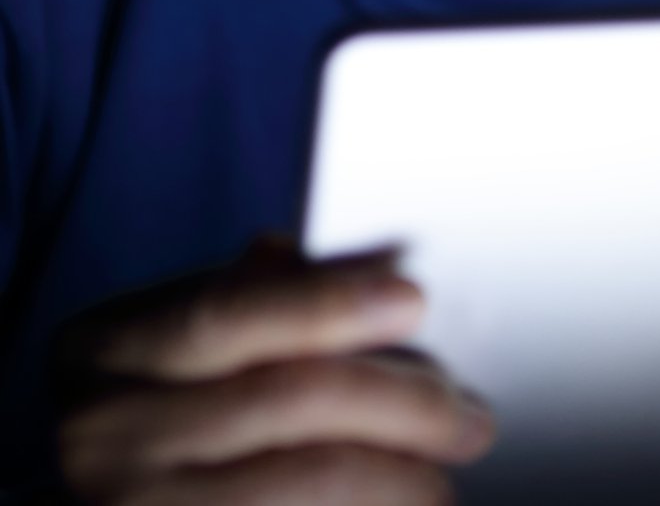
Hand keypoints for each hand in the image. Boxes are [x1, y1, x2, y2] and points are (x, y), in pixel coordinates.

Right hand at [51, 235, 495, 504]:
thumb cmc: (157, 418)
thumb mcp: (182, 350)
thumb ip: (263, 301)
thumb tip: (376, 266)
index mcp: (106, 350)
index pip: (227, 312)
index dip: (327, 303)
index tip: (412, 300)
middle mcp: (101, 431)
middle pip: (290, 396)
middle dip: (404, 402)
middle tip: (469, 419)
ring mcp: (128, 504)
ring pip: (307, 477)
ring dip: (398, 478)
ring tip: (439, 482)